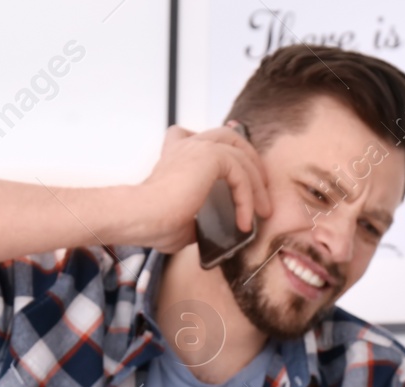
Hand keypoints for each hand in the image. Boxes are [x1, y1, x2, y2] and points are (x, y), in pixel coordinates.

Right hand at [127, 123, 272, 251]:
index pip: (199, 136)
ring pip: (241, 154)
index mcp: (176, 155)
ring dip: (256, 183)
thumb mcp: (182, 222)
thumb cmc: (153, 223)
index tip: (241, 161)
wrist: (141, 216)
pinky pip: (241, 173)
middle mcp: (187, 145)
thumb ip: (197, 219)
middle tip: (262, 187)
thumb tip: (206, 233)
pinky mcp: (211, 157)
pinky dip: (248, 197)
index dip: (223, 144)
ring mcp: (199, 147)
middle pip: (229, 136)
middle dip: (250, 159)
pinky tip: (245, 220)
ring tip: (263, 210)